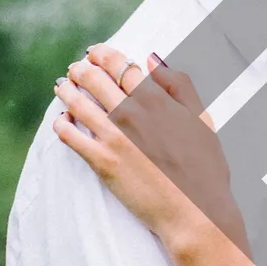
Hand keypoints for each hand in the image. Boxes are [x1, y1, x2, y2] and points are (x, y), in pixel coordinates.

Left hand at [54, 45, 244, 255]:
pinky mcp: (102, 162)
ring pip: (78, 102)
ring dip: (67, 89)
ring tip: (63, 86)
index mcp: (157, 100)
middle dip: (82, 68)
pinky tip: (62, 120)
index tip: (96, 53)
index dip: (105, 54)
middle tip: (76, 68)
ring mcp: (114, 138)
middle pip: (95, 78)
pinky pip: (70, 136)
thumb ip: (180, 86)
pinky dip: (61, 124)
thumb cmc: (205, 169)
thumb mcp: (202, 120)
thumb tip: (153, 60)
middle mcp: (132, 114)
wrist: (195, 212)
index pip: (121, 65)